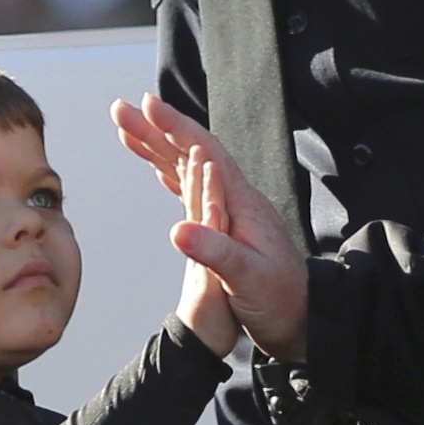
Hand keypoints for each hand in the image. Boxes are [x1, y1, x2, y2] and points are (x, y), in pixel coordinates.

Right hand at [113, 97, 307, 359]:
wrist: (303, 319)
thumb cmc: (280, 301)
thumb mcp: (248, 279)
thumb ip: (215, 252)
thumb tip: (177, 229)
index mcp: (242, 204)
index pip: (204, 153)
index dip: (175, 127)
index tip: (147, 105)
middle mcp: (236, 200)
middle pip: (192, 152)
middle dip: (155, 129)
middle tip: (120, 110)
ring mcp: (232, 211)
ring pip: (190, 167)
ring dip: (159, 146)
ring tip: (128, 130)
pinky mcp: (227, 226)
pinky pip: (192, 188)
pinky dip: (171, 172)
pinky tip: (160, 170)